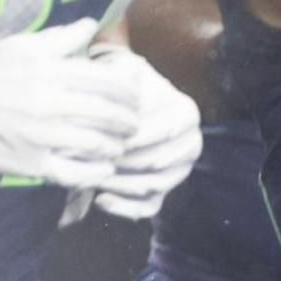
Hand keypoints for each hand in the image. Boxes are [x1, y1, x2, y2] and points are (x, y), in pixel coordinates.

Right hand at [0, 19, 137, 186]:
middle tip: (133, 122)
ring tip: (120, 144)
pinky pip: (74, 172)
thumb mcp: (21, 47)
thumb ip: (61, 36)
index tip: (134, 96)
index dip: (128, 91)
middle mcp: (50, 104)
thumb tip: (91, 24)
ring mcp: (42, 136)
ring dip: (116, 145)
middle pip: (109, 114)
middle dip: (129, 119)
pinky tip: (104, 168)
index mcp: (51, 73)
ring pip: (97, 144)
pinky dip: (96, 172)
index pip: (108, 81)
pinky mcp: (31, 164)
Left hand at [86, 44, 202, 219]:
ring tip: (90, 178)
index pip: (163, 131)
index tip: (101, 138)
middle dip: (121, 163)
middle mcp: (191, 143)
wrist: (129, 105)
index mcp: (187, 114)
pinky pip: (149, 207)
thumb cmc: (124, 89)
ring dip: (119, 184)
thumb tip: (121, 79)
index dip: (132, 137)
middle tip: (89, 162)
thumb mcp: (127, 72)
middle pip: (156, 161)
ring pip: (152, 185)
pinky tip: (100, 199)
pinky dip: (126, 207)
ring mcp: (180, 170)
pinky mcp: (166, 191)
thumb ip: (124, 72)